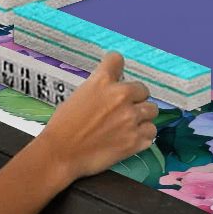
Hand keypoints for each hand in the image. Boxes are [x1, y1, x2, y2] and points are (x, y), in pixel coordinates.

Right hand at [41, 53, 156, 181]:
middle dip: (134, 98)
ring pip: (152, 110)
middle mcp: (120, 96)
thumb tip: (111, 89)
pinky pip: (151, 132)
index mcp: (102, 81)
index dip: (116, 68)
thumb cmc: (63, 126)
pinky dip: (143, 135)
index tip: (116, 75)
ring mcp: (131, 118)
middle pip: (143, 89)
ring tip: (129, 124)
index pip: (117, 59)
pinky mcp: (135, 140)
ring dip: (142, 116)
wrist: (60, 154)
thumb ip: (99, 88)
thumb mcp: (79, 95)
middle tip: (123, 109)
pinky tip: (131, 137)